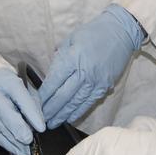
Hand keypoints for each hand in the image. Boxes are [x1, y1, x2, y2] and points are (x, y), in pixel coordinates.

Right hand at [0, 68, 44, 154]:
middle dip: (17, 128)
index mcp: (6, 80)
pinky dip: (4, 143)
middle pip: (3, 111)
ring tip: (25, 150)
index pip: (19, 95)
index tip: (41, 127)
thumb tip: (38, 125)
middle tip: (29, 140)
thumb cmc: (13, 89)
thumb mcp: (28, 90)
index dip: (30, 112)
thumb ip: (34, 106)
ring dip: (12, 141)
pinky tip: (15, 149)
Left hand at [39, 5, 143, 127]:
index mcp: (73, 58)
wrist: (121, 31)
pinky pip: (89, 102)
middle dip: (50, 110)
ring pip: (75, 103)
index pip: (54, 82)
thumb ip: (60, 57)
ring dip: (62, 115)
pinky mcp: (104, 86)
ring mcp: (96, 81)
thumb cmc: (93, 32)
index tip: (34, 104)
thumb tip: (50, 74)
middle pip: (63, 96)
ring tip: (52, 123)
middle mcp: (84, 72)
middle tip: (40, 120)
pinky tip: (69, 118)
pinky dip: (78, 112)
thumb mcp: (71, 39)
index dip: (43, 95)